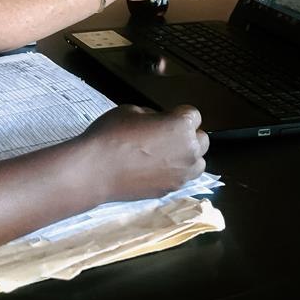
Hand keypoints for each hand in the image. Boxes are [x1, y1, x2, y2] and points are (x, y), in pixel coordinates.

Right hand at [83, 104, 208, 201]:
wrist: (97, 169)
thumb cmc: (112, 135)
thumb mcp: (131, 110)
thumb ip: (154, 115)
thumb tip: (159, 122)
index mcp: (181, 127)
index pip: (193, 114)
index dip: (178, 113)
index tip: (166, 115)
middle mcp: (189, 151)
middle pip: (202, 139)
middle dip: (188, 134)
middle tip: (166, 133)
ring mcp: (182, 174)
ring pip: (197, 162)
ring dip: (186, 155)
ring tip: (164, 152)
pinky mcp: (171, 189)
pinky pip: (183, 177)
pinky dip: (174, 171)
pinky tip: (154, 167)